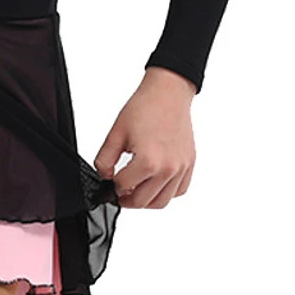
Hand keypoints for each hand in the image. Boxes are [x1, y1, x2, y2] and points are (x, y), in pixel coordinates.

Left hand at [93, 67, 195, 207]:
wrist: (168, 93)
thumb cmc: (145, 107)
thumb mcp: (116, 133)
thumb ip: (105, 159)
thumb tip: (104, 177)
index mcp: (148, 161)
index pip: (123, 188)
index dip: (111, 187)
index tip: (108, 184)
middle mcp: (168, 169)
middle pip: (143, 201)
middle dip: (127, 200)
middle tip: (118, 193)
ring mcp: (181, 168)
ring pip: (162, 202)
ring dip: (146, 201)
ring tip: (135, 191)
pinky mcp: (189, 164)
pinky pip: (179, 191)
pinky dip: (166, 193)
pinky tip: (155, 183)